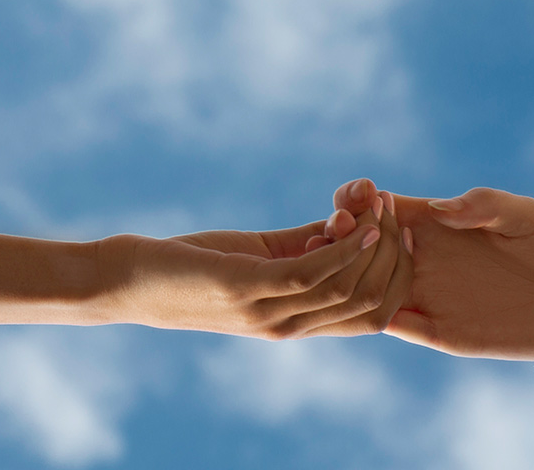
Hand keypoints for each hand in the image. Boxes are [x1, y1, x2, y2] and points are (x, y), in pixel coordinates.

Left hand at [96, 205, 410, 339]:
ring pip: (347, 287)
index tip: (406, 232)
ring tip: (382, 209)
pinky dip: (342, 248)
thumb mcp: (257, 255)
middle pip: (368, 302)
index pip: (373, 316)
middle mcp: (286, 326)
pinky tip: (357, 223)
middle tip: (397, 214)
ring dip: (373, 245)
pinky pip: (312, 273)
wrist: (127, 281)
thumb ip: (303, 244)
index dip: (399, 277)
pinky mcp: (246, 286)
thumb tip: (348, 221)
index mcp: (294, 323)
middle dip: (393, 257)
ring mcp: (267, 311)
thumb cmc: (190, 267)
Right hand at [322, 180, 533, 360]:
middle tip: (339, 234)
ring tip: (336, 269)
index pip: (375, 206)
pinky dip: (366, 317)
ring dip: (345, 278)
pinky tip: (350, 308)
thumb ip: (483, 205)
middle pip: (360, 246)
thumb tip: (439, 210)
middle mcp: (420, 257)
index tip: (356, 199)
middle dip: (340, 239)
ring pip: (366, 286)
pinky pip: (393, 324)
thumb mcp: (523, 214)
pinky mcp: (439, 331)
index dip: (355, 199)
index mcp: (432, 222)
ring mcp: (427, 295)